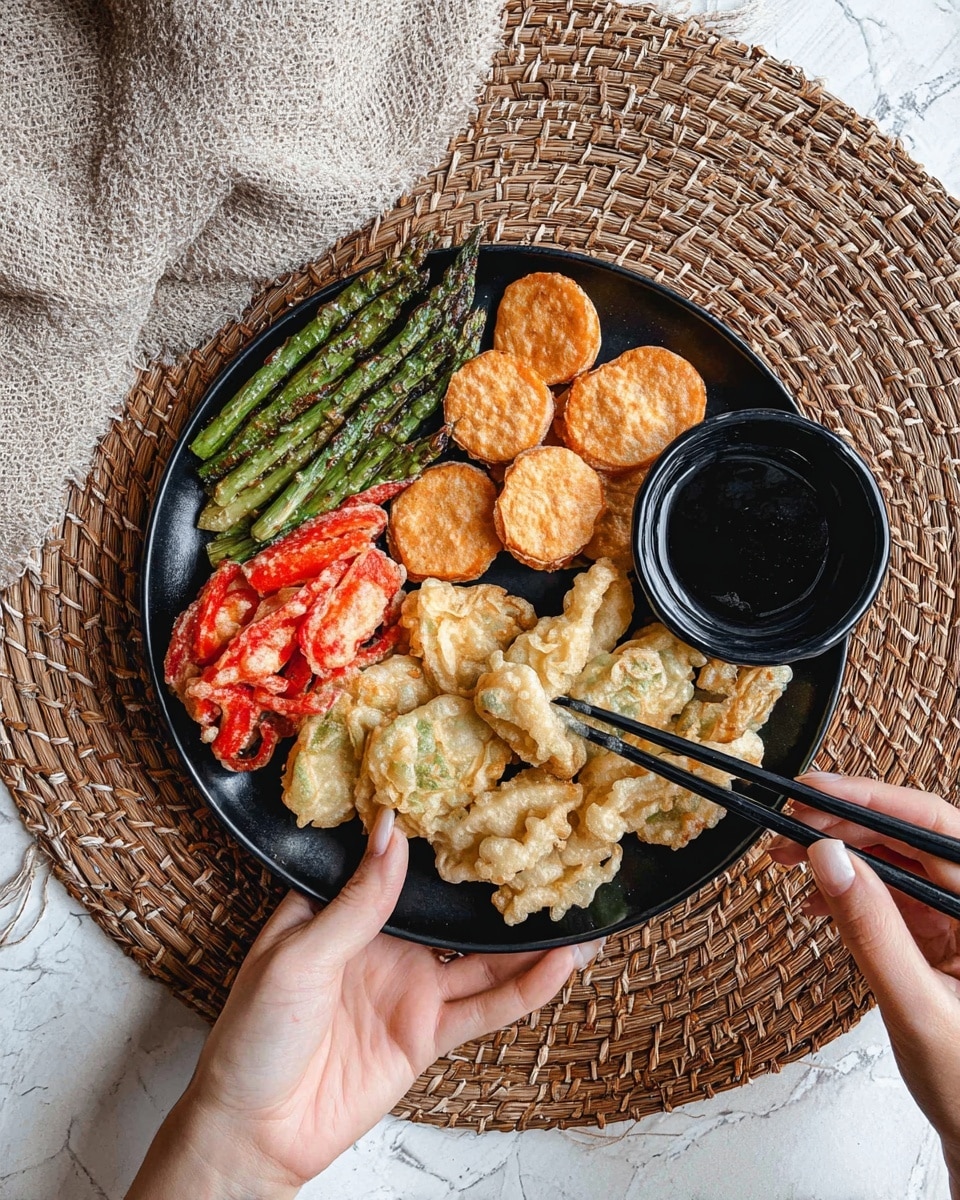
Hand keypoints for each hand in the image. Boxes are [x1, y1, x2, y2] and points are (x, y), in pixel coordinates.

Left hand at [127, 808, 601, 1199]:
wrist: (251, 1131)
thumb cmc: (250, 1037)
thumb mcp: (297, 956)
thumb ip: (355, 902)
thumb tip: (390, 833)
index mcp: (343, 910)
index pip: (400, 862)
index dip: (440, 835)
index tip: (483, 802)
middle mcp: (385, 944)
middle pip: (454, 909)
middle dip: (498, 885)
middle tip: (548, 852)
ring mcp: (410, 989)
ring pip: (483, 956)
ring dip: (528, 938)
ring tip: (577, 910)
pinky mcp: (425, 1034)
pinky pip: (484, 1008)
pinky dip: (525, 989)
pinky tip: (559, 966)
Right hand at [768, 773, 959, 1193]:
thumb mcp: (915, 1008)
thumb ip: (870, 930)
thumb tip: (827, 859)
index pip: (932, 826)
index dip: (869, 799)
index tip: (812, 791)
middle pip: (910, 834)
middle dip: (844, 822)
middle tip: (786, 822)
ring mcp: (957, 916)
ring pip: (895, 858)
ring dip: (841, 851)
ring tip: (786, 854)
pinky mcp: (938, 933)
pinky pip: (890, 891)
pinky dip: (848, 885)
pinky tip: (815, 895)